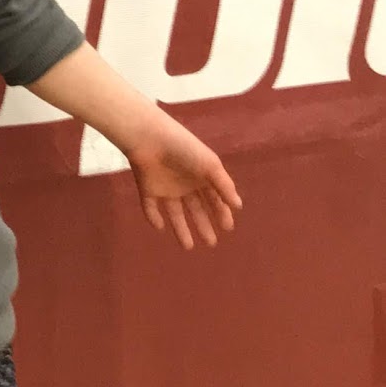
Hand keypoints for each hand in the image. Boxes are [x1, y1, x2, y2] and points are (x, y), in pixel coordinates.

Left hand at [125, 115, 241, 248]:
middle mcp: (184, 184)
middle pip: (196, 209)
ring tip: (188, 247)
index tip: (228, 227)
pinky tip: (160, 227)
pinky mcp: (148, 188)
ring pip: (175, 213)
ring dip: (181, 229)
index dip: (221, 213)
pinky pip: (150, 207)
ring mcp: (166, 187)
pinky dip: (153, 217)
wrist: (150, 138)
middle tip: (212, 244)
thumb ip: (224, 186)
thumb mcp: (210, 165)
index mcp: (201, 177)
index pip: (214, 199)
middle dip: (204, 225)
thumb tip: (238, 206)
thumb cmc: (184, 149)